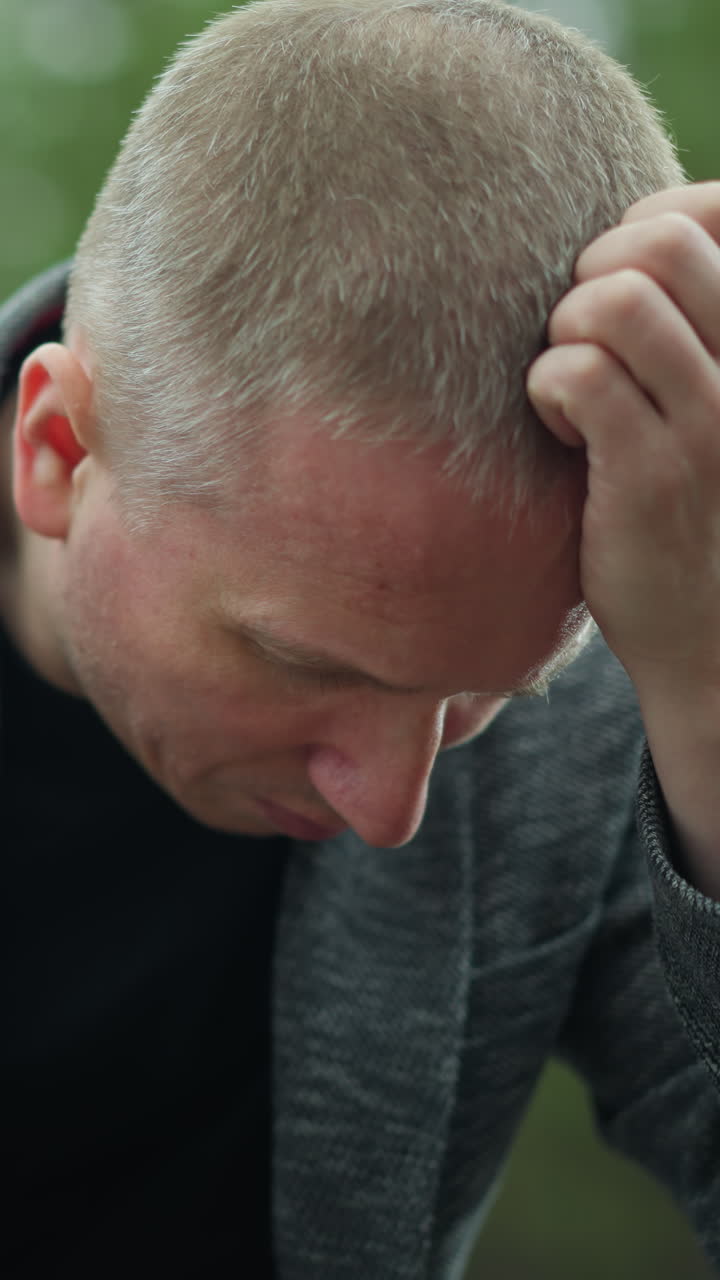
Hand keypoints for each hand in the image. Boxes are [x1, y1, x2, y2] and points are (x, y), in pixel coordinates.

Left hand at [527, 182, 719, 700]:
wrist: (710, 637)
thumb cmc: (694, 506)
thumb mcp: (711, 399)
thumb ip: (686, 325)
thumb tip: (624, 240)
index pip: (711, 211)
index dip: (641, 226)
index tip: (617, 287)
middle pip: (660, 242)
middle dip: (592, 273)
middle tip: (583, 339)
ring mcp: (713, 421)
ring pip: (615, 301)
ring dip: (565, 334)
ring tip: (574, 389)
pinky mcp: (655, 475)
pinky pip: (575, 373)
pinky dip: (545, 391)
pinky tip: (563, 430)